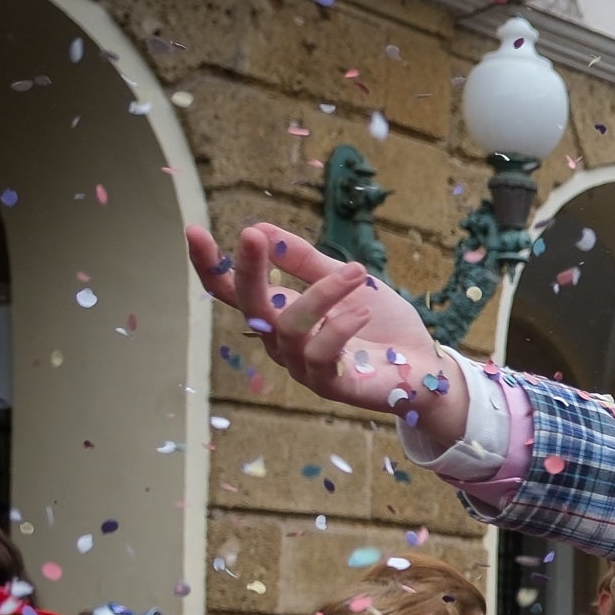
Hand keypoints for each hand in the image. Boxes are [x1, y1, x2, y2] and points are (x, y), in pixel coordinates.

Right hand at [184, 223, 468, 445]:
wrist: (422, 366)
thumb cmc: (382, 326)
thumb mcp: (347, 282)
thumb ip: (307, 261)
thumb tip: (263, 229)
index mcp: (280, 313)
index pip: (232, 291)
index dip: (209, 265)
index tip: (193, 230)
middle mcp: (282, 341)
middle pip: (249, 306)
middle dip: (247, 269)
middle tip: (251, 236)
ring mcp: (302, 367)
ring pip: (290, 327)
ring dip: (322, 293)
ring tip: (356, 272)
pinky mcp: (330, 385)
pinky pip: (321, 354)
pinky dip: (340, 327)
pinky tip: (362, 312)